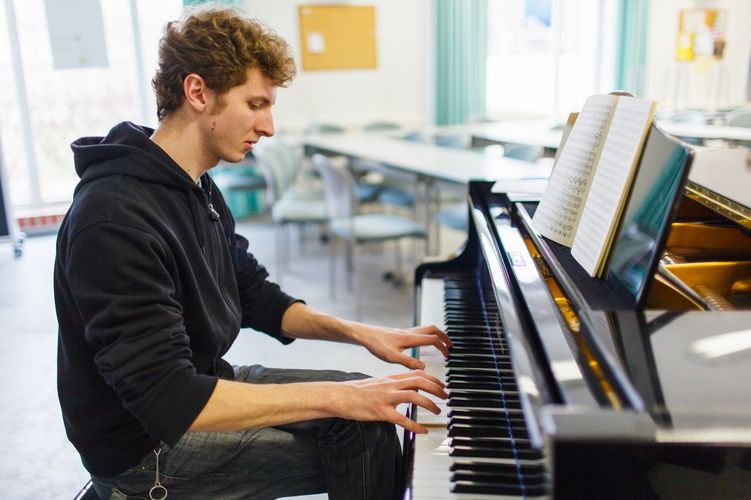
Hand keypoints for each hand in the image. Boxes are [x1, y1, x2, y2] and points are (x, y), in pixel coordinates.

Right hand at [333, 371, 447, 433]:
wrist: (341, 396)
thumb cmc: (359, 391)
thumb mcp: (379, 382)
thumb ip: (394, 383)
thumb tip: (408, 386)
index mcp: (391, 378)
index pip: (417, 374)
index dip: (433, 379)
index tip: (442, 385)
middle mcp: (391, 385)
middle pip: (419, 382)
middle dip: (436, 388)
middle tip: (445, 396)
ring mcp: (386, 398)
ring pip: (414, 396)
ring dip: (429, 404)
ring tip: (437, 411)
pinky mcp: (381, 412)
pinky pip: (401, 419)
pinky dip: (414, 425)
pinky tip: (422, 431)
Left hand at [350, 323, 451, 369]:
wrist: (365, 335)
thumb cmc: (377, 345)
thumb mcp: (392, 357)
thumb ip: (409, 362)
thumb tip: (423, 366)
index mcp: (410, 338)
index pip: (433, 339)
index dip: (443, 346)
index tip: (448, 355)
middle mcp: (410, 333)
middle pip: (433, 329)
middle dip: (444, 336)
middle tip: (450, 346)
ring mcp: (406, 332)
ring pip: (426, 329)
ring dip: (436, 335)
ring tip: (440, 344)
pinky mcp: (401, 333)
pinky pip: (419, 331)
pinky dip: (426, 336)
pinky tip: (422, 344)